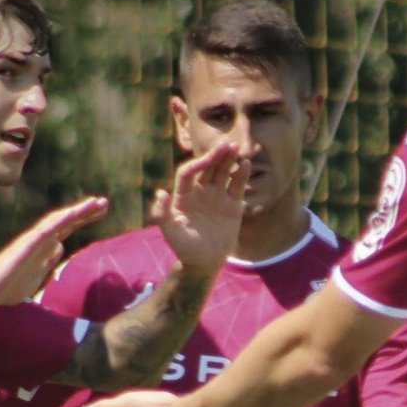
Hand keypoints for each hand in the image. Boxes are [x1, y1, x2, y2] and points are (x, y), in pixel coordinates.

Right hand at [0, 196, 108, 305]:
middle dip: (86, 212)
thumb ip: (48, 264)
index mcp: (44, 247)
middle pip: (67, 222)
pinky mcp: (27, 243)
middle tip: (104, 203)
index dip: (83, 219)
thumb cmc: (9, 287)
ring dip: (78, 211)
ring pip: (59, 221)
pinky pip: (46, 228)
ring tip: (96, 203)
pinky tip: (73, 212)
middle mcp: (40, 240)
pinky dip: (60, 219)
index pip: (67, 229)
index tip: (100, 212)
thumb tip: (59, 250)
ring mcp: (34, 240)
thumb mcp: (37, 277)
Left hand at [152, 143, 250, 273]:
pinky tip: (246, 164)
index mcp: (183, 195)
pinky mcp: (232, 204)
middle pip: (208, 168)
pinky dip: (242, 175)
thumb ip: (162, 214)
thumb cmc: (184, 248)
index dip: (197, 164)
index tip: (207, 159)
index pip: (188, 172)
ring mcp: (217, 196)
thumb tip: (160, 193)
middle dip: (216, 156)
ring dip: (229, 160)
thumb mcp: (170, 232)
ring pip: (223, 173)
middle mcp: (200, 191)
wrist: (204, 262)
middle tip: (227, 144)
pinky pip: (237, 186)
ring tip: (238, 148)